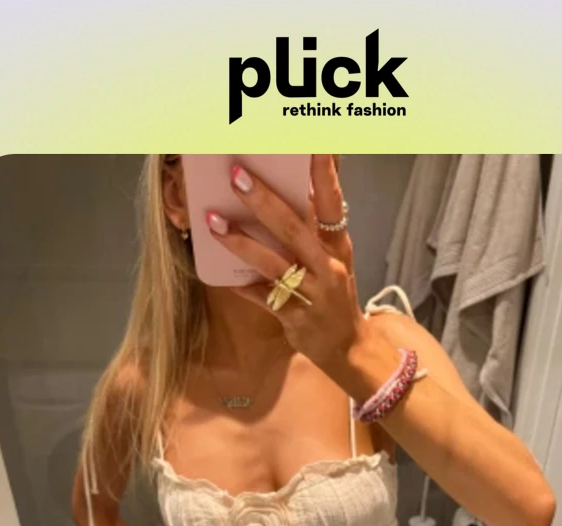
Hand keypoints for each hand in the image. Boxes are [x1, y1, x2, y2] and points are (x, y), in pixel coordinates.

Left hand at [204, 154, 366, 370]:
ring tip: (213, 221)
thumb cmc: (335, 293)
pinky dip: (242, 286)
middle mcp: (327, 266)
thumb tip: (297, 185)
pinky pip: (262, 298)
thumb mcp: (335, 256)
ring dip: (241, 242)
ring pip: (273, 263)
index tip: (311, 143)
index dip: (323, 173)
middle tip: (236, 174)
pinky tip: (221, 276)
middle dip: (263, 201)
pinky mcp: (295, 317)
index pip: (332, 202)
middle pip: (294, 228)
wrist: (348, 346)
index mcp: (337, 245)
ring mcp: (311, 293)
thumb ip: (317, 224)